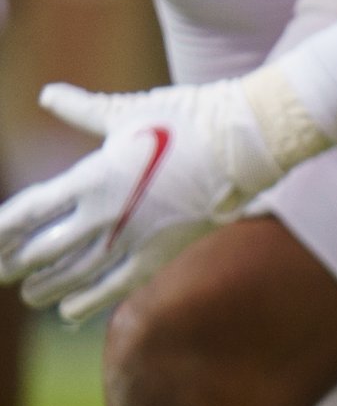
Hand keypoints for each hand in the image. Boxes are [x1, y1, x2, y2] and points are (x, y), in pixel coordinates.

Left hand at [0, 72, 323, 320]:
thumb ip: (83, 111)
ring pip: (78, 272)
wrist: (243, 143)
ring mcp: (135, 237)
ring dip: (48, 284)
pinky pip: (119, 284)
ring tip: (28, 294)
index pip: (31, 210)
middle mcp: (106, 213)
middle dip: (17, 262)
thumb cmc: (185, 119)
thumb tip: (48, 94)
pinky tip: (69, 311)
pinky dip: (91, 300)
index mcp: (92, 176)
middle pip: (46, 248)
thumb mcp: (127, 113)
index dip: (3, 228)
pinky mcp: (163, 252)